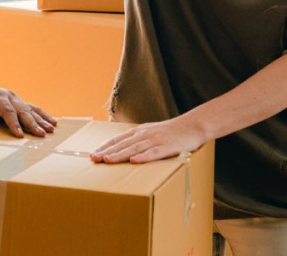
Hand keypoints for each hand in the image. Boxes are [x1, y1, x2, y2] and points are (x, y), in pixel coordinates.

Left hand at [0, 83, 56, 137]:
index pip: (7, 111)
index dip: (13, 123)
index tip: (19, 134)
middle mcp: (9, 95)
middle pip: (22, 110)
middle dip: (32, 123)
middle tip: (41, 134)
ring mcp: (15, 98)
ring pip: (30, 109)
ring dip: (41, 119)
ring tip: (51, 129)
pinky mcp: (18, 101)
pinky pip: (33, 108)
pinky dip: (42, 115)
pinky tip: (52, 121)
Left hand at [89, 113, 206, 163]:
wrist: (193, 126)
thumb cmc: (171, 132)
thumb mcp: (152, 133)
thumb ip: (139, 140)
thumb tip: (125, 152)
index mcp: (140, 132)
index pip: (118, 139)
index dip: (105, 146)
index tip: (93, 153)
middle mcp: (145, 134)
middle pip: (123, 144)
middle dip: (107, 151)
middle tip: (93, 158)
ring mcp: (155, 140)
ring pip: (134, 148)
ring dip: (120, 154)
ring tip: (107, 160)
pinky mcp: (167, 147)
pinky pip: (154, 152)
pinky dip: (143, 157)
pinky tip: (134, 161)